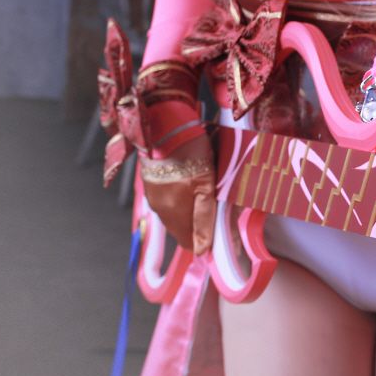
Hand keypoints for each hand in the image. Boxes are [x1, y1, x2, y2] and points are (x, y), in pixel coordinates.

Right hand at [139, 135, 215, 255]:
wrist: (165, 126)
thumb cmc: (190, 154)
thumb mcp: (205, 186)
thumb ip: (204, 218)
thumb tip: (203, 249)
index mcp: (173, 213)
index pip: (189, 242)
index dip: (205, 242)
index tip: (222, 236)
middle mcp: (160, 209)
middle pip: (183, 230)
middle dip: (200, 226)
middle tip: (220, 212)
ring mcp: (154, 196)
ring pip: (177, 215)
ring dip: (192, 212)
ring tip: (209, 197)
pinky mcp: (153, 184)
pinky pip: (170, 202)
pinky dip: (183, 200)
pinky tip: (193, 187)